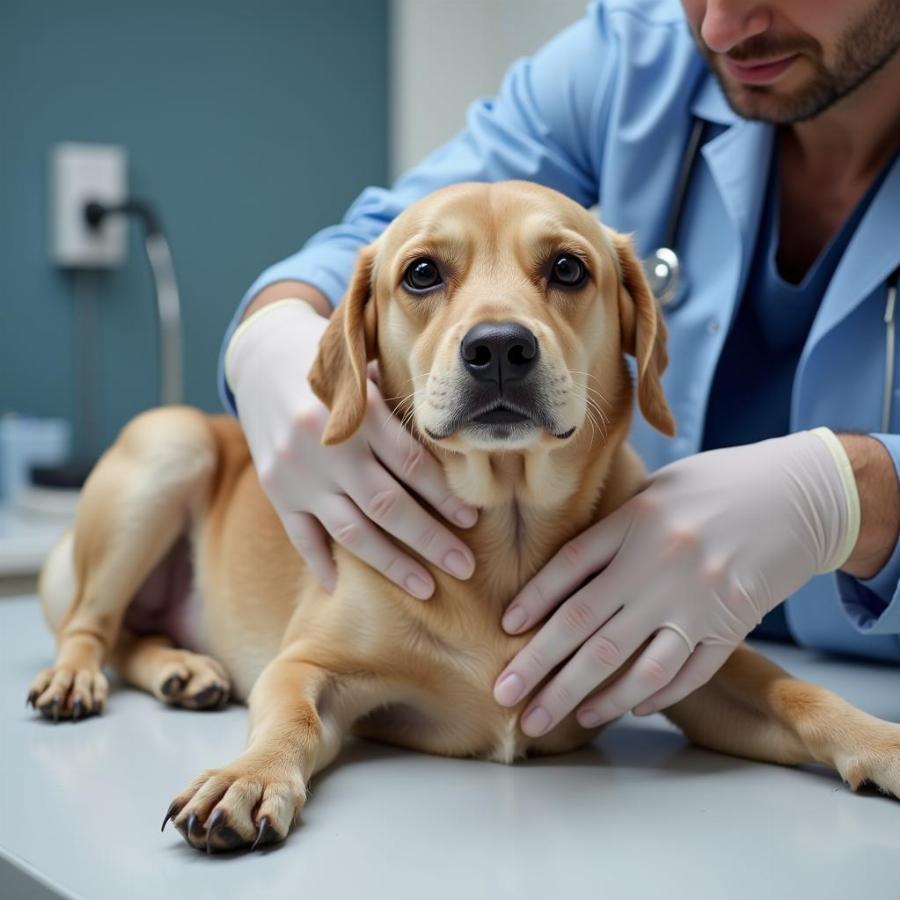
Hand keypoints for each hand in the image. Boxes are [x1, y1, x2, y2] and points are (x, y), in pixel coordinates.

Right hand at [225, 298, 478, 597]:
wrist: (261, 357)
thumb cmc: (334, 364)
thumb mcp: (369, 371)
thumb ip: (401, 411)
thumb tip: (458, 455)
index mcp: (357, 412)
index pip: (411, 465)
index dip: (445, 495)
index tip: (472, 520)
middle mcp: (326, 446)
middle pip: (387, 505)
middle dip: (431, 541)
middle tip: (465, 567)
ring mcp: (296, 473)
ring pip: (351, 530)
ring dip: (392, 564)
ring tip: (425, 589)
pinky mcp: (275, 490)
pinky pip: (301, 536)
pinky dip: (322, 564)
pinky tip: (345, 589)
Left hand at [493, 429, 858, 733]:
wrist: (799, 494)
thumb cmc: (719, 484)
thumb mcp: (659, 489)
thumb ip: (615, 527)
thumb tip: (564, 573)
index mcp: (636, 521)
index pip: (569, 567)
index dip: (533, 600)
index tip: (505, 630)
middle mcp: (659, 564)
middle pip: (586, 626)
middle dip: (539, 667)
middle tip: (504, 696)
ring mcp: (695, 600)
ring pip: (630, 662)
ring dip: (585, 696)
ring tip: (550, 719)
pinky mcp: (728, 626)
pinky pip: (683, 673)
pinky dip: (649, 696)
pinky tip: (619, 710)